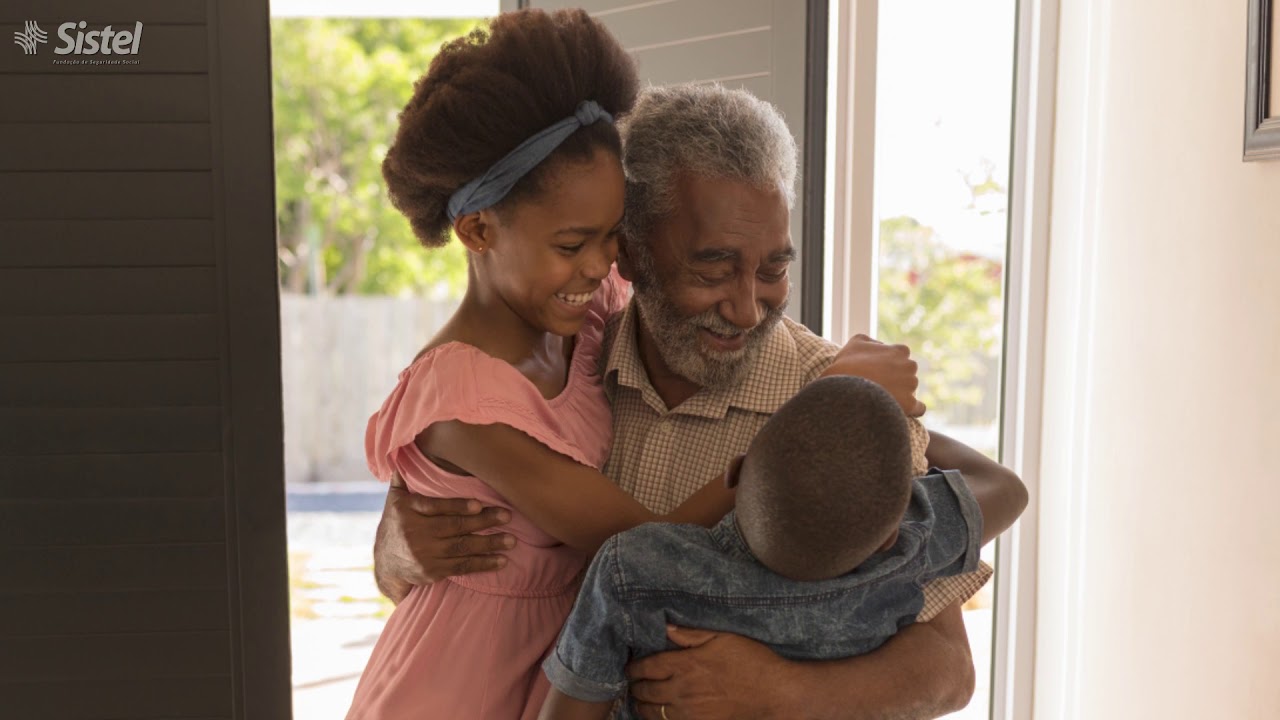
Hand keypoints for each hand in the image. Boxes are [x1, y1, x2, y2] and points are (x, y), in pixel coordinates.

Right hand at [373, 471, 513, 601]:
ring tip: (511, 540)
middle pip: (453, 527)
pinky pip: (462, 567)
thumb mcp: (394, 500)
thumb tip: (404, 450)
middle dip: (483, 521)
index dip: (458, 506)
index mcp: (407, 511)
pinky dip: (483, 564)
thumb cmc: (397, 523)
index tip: (479, 504)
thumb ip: (403, 479)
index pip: (435, 507)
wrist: (385, 563)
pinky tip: (501, 560)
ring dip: (489, 544)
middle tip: (508, 516)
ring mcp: (424, 555)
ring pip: (461, 548)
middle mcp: (415, 533)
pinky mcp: (433, 572)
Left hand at [627, 625, 790, 719]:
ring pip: (654, 712)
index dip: (634, 668)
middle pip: (646, 691)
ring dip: (642, 706)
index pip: (648, 667)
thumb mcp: (722, 637)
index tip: (629, 667)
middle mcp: (682, 688)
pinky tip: (659, 715)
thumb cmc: (750, 660)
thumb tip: (666, 627)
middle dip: (635, 687)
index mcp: (686, 663)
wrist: (773, 692)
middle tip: (632, 684)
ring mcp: (690, 710)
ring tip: (638, 702)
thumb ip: (691, 633)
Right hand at [821, 334, 925, 416]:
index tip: (878, 372)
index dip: (889, 364)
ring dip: (900, 394)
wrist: (845, 390)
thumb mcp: (856, 342)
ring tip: (881, 399)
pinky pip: (919, 408)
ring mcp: (911, 385)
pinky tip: (902, 410)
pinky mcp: (910, 404)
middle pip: (907, 374)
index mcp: (900, 350)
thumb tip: (881, 346)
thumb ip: (873, 341)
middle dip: (897, 379)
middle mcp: (910, 366)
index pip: (901, 357)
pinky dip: (913, 409)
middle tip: (879, 386)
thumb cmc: (848, 365)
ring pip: (910, 390)